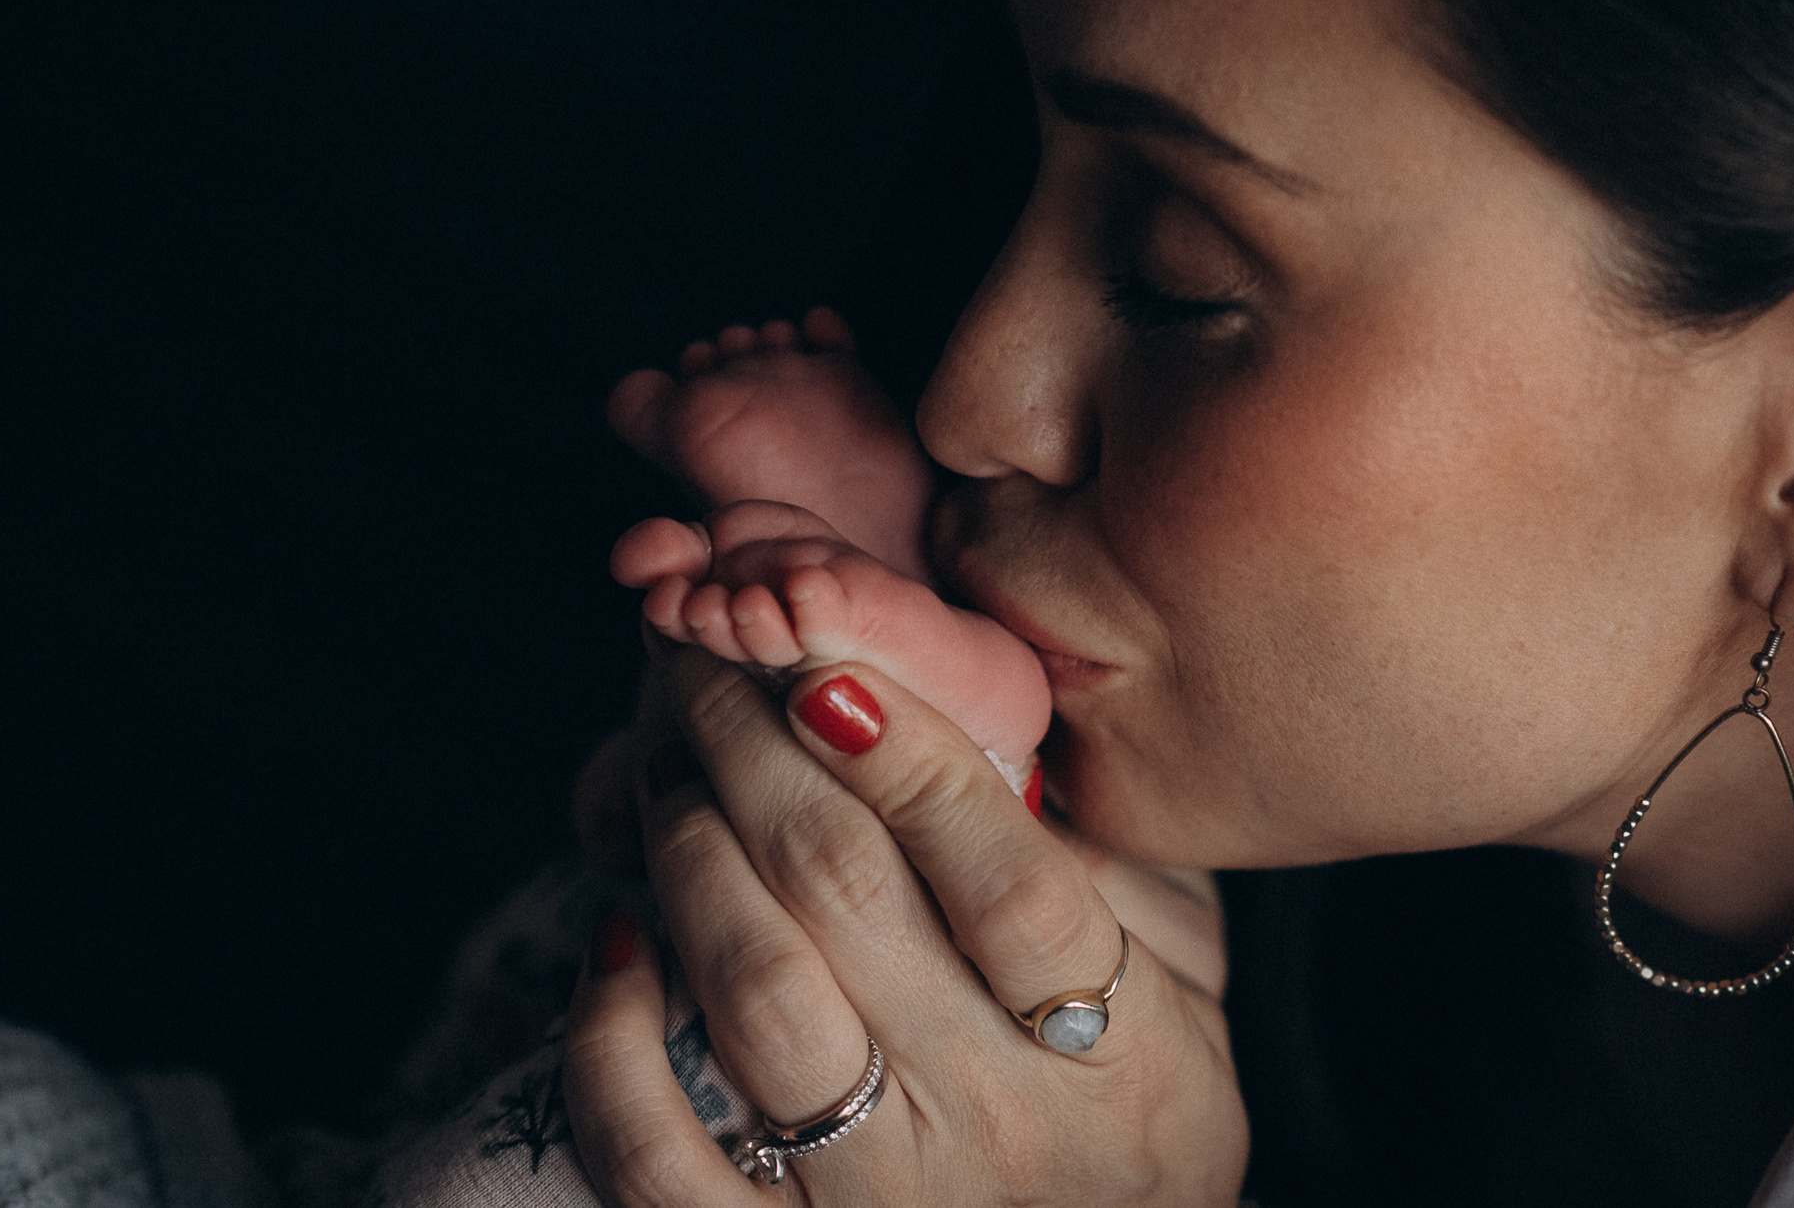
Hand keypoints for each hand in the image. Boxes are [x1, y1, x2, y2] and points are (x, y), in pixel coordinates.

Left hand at [560, 643, 1249, 1205]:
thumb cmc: (1136, 1106)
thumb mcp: (1184, 982)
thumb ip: (1111, 857)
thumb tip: (991, 712)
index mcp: (1120, 1053)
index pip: (1014, 891)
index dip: (916, 762)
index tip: (829, 660)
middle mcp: (992, 1125)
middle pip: (845, 896)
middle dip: (754, 739)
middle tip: (704, 642)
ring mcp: (875, 1199)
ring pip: (748, 989)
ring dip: (686, 841)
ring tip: (666, 751)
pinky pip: (655, 1153)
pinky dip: (610, 1037)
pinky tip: (616, 935)